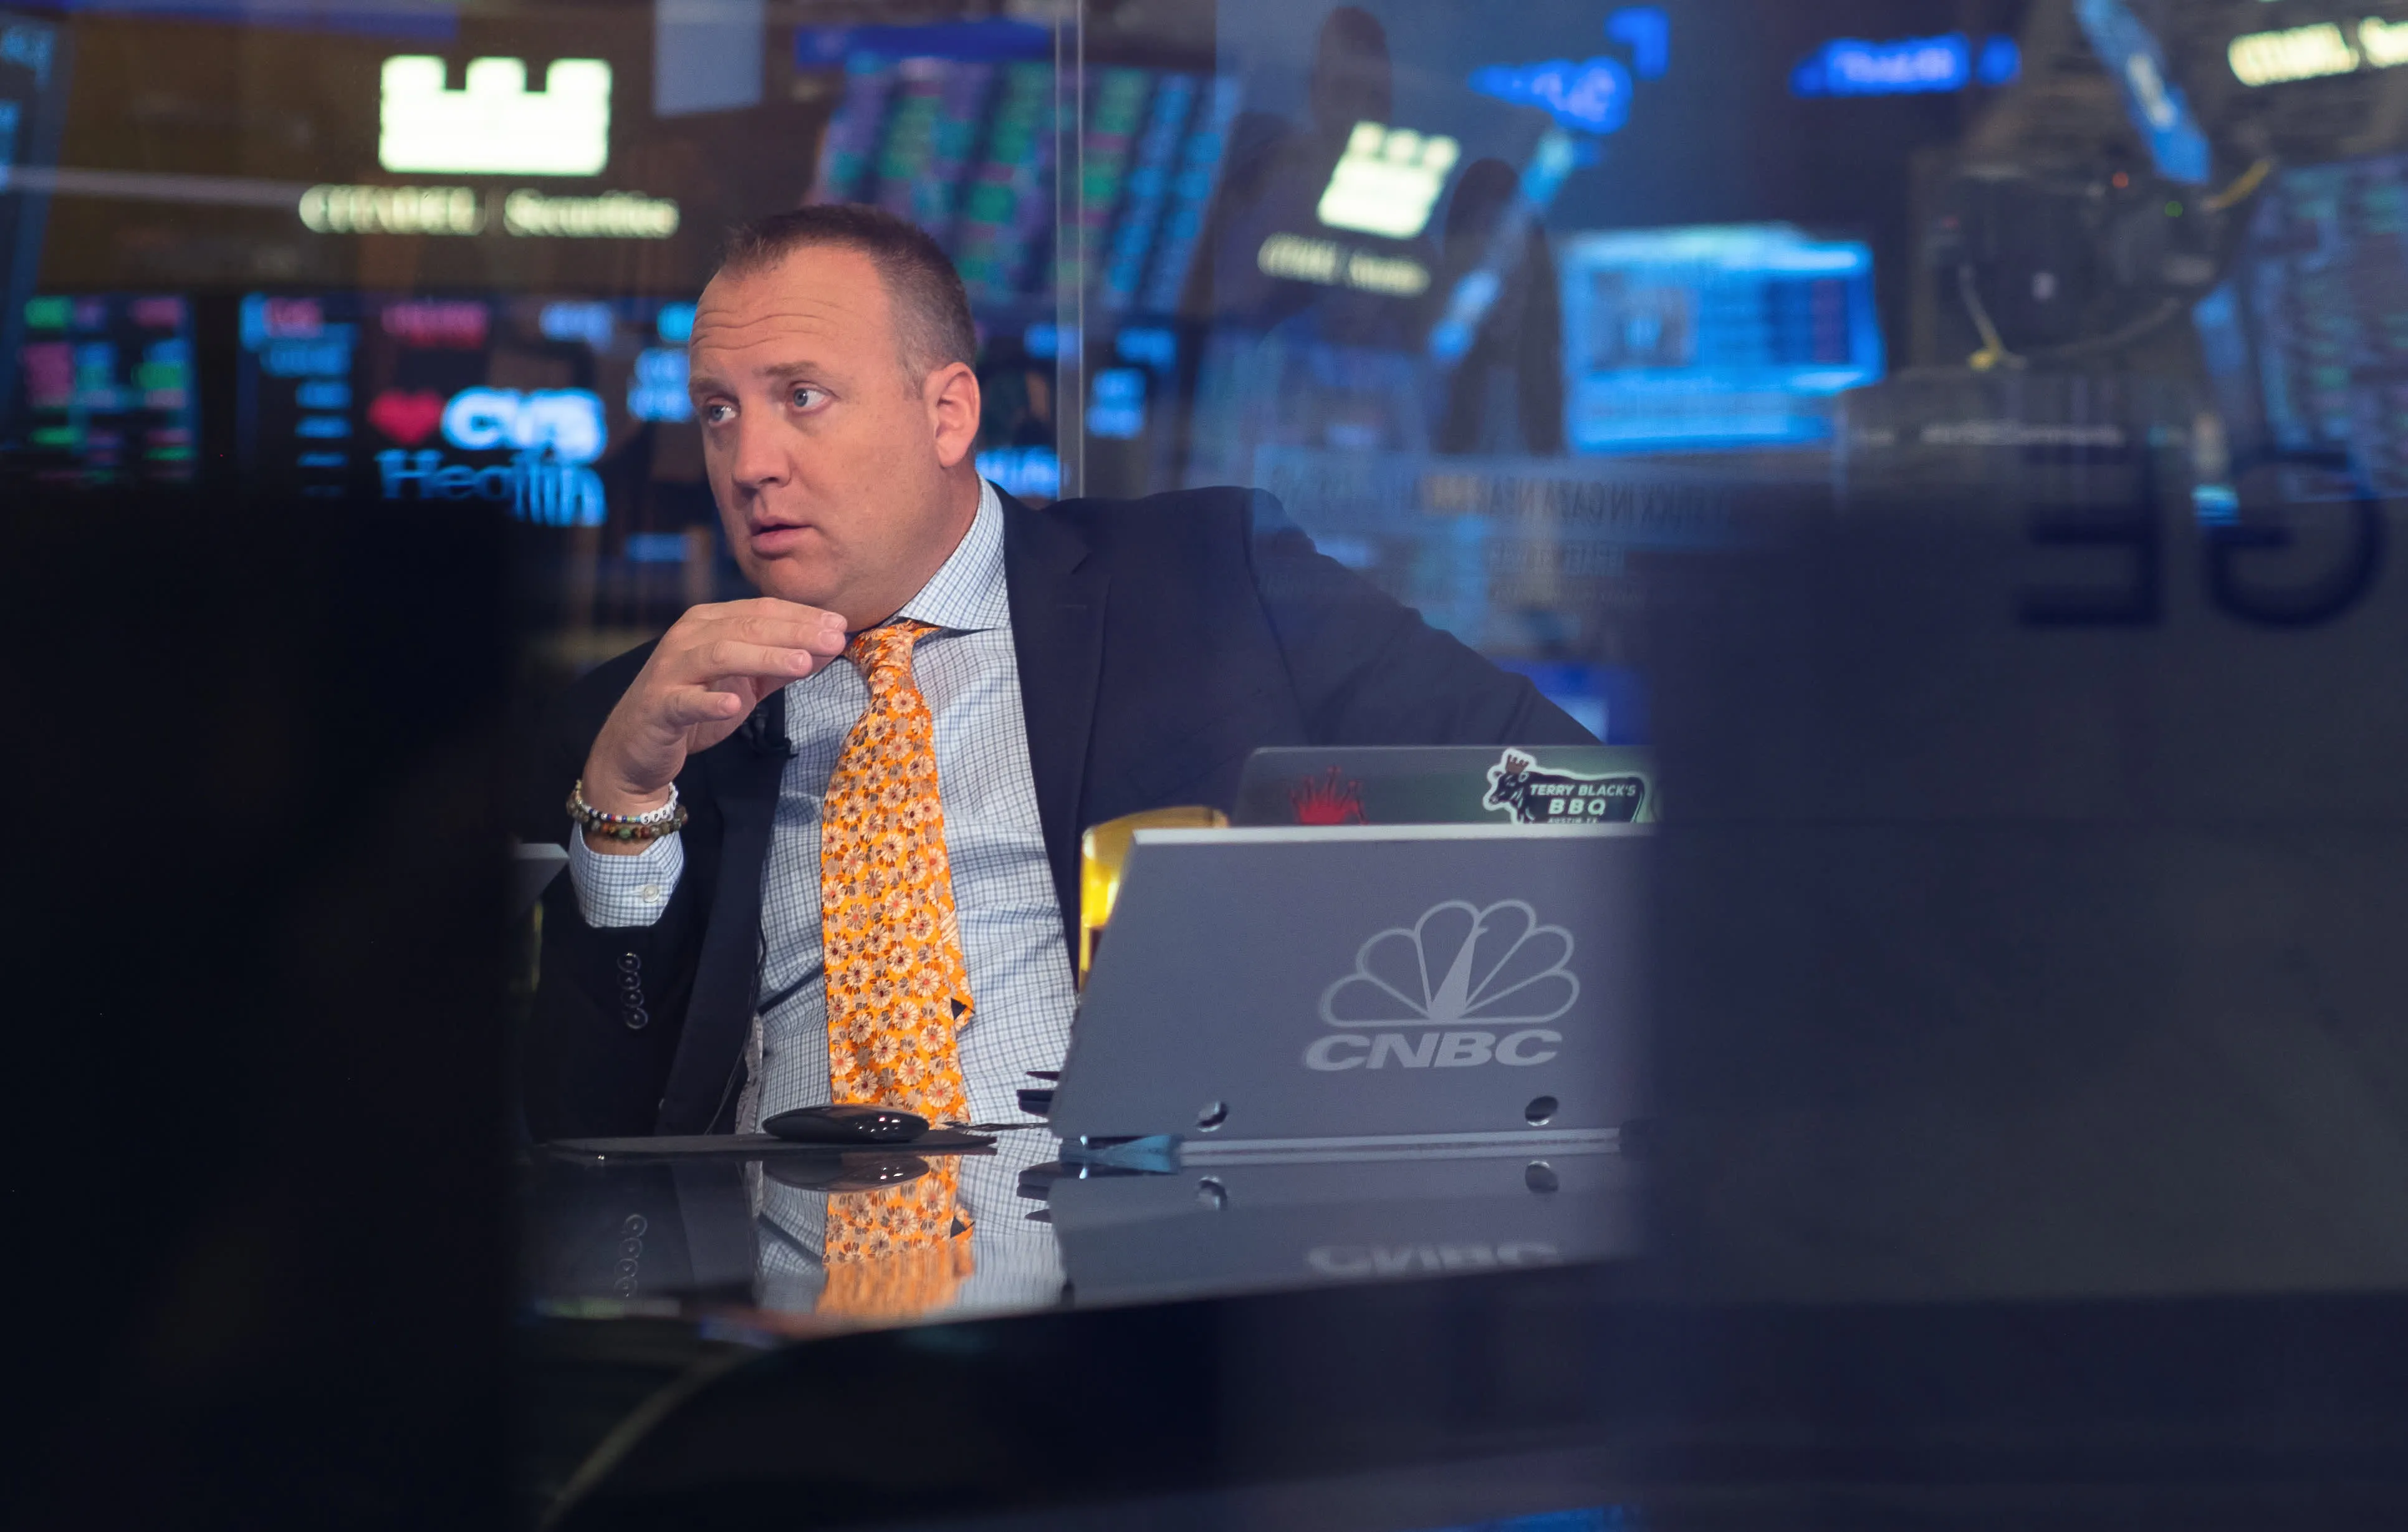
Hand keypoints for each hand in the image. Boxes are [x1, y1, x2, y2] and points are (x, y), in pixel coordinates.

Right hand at [580, 599, 848, 845]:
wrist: (638, 746)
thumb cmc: (695, 705)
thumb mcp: (746, 682)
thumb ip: (782, 665)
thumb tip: (830, 646)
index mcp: (710, 623)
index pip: (761, 611)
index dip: (802, 616)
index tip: (841, 624)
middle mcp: (688, 638)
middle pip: (745, 627)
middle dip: (794, 632)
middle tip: (834, 639)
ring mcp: (671, 670)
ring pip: (720, 654)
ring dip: (763, 658)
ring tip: (802, 664)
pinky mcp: (659, 705)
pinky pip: (685, 701)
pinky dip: (710, 701)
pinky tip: (734, 704)